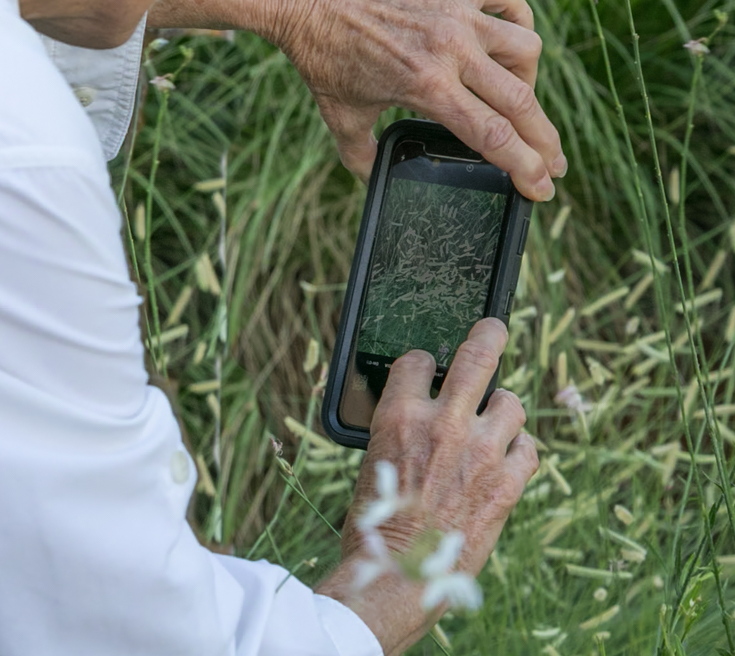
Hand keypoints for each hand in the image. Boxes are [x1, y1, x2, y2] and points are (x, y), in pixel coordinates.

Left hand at [265, 0, 563, 200]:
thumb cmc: (321, 56)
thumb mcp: (340, 116)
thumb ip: (362, 155)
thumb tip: (375, 180)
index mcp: (426, 86)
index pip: (493, 136)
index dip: (525, 168)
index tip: (542, 189)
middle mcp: (450, 48)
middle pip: (521, 101)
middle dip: (544, 140)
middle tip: (553, 163)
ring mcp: (456, 12)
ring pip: (525, 47)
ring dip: (528, 79)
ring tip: (513, 95)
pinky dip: (518, 19)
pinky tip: (508, 40)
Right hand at [316, 320, 537, 653]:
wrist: (398, 579)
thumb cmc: (376, 522)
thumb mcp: (375, 459)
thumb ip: (403, 428)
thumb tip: (421, 412)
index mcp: (399, 415)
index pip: (417, 360)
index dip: (422, 363)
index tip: (427, 369)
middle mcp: (444, 424)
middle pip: (479, 355)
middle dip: (489, 334)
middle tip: (494, 327)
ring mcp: (481, 453)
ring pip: (512, 403)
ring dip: (503, 409)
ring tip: (495, 421)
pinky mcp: (507, 485)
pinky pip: (529, 449)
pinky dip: (519, 451)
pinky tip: (507, 459)